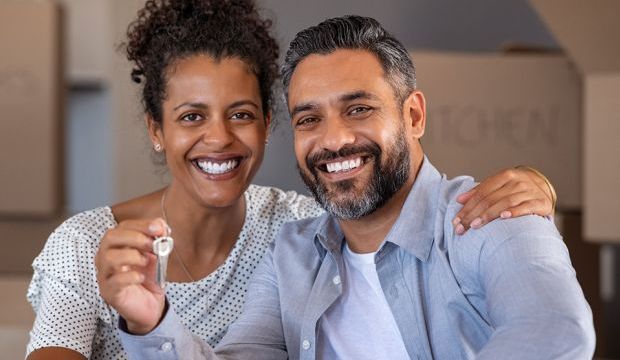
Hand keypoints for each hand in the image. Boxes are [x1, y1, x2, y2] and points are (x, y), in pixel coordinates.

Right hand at [96, 218, 167, 333]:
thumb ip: (158, 240)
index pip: (123, 227)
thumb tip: (161, 226)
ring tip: (146, 261)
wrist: (150, 306)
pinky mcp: (109, 292)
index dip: (141, 225)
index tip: (159, 228)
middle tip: (153, 245)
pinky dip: (130, 276)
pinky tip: (141, 277)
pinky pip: (114, 281)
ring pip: (108, 258)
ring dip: (131, 255)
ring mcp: (105, 275)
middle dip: (135, 237)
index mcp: (117, 245)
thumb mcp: (156, 256)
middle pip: (110, 237)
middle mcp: (106, 257)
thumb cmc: (148, 278)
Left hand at [453, 167, 554, 234]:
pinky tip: (504, 217)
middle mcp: (518, 181)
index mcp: (505, 175)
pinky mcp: (541, 202)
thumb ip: (480, 192)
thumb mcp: (499, 186)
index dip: (467, 206)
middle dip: (473, 214)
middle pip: (491, 199)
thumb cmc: (516, 190)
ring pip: (505, 202)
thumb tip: (459, 200)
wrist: (545, 189)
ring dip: (489, 215)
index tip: (456, 220)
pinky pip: (526, 207)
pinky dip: (515, 212)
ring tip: (475, 225)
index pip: (482, 192)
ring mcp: (530, 191)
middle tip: (461, 228)